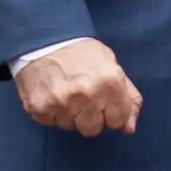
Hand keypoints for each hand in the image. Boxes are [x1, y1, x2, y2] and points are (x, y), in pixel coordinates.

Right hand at [13, 37, 142, 136]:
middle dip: (91, 117)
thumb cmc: (83, 53)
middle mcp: (87, 95)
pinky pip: (52, 123)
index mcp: (110, 83)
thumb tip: (129, 128)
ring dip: (71, 115)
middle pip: (93, 129)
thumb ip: (128, 96)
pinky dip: (53, 113)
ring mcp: (62, 103)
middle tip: (84, 98)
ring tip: (67, 93)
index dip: (112, 112)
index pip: (118, 120)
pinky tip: (54, 94)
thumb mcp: (113, 66)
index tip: (105, 102)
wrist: (45, 41)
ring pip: (72, 127)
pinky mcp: (41, 109)